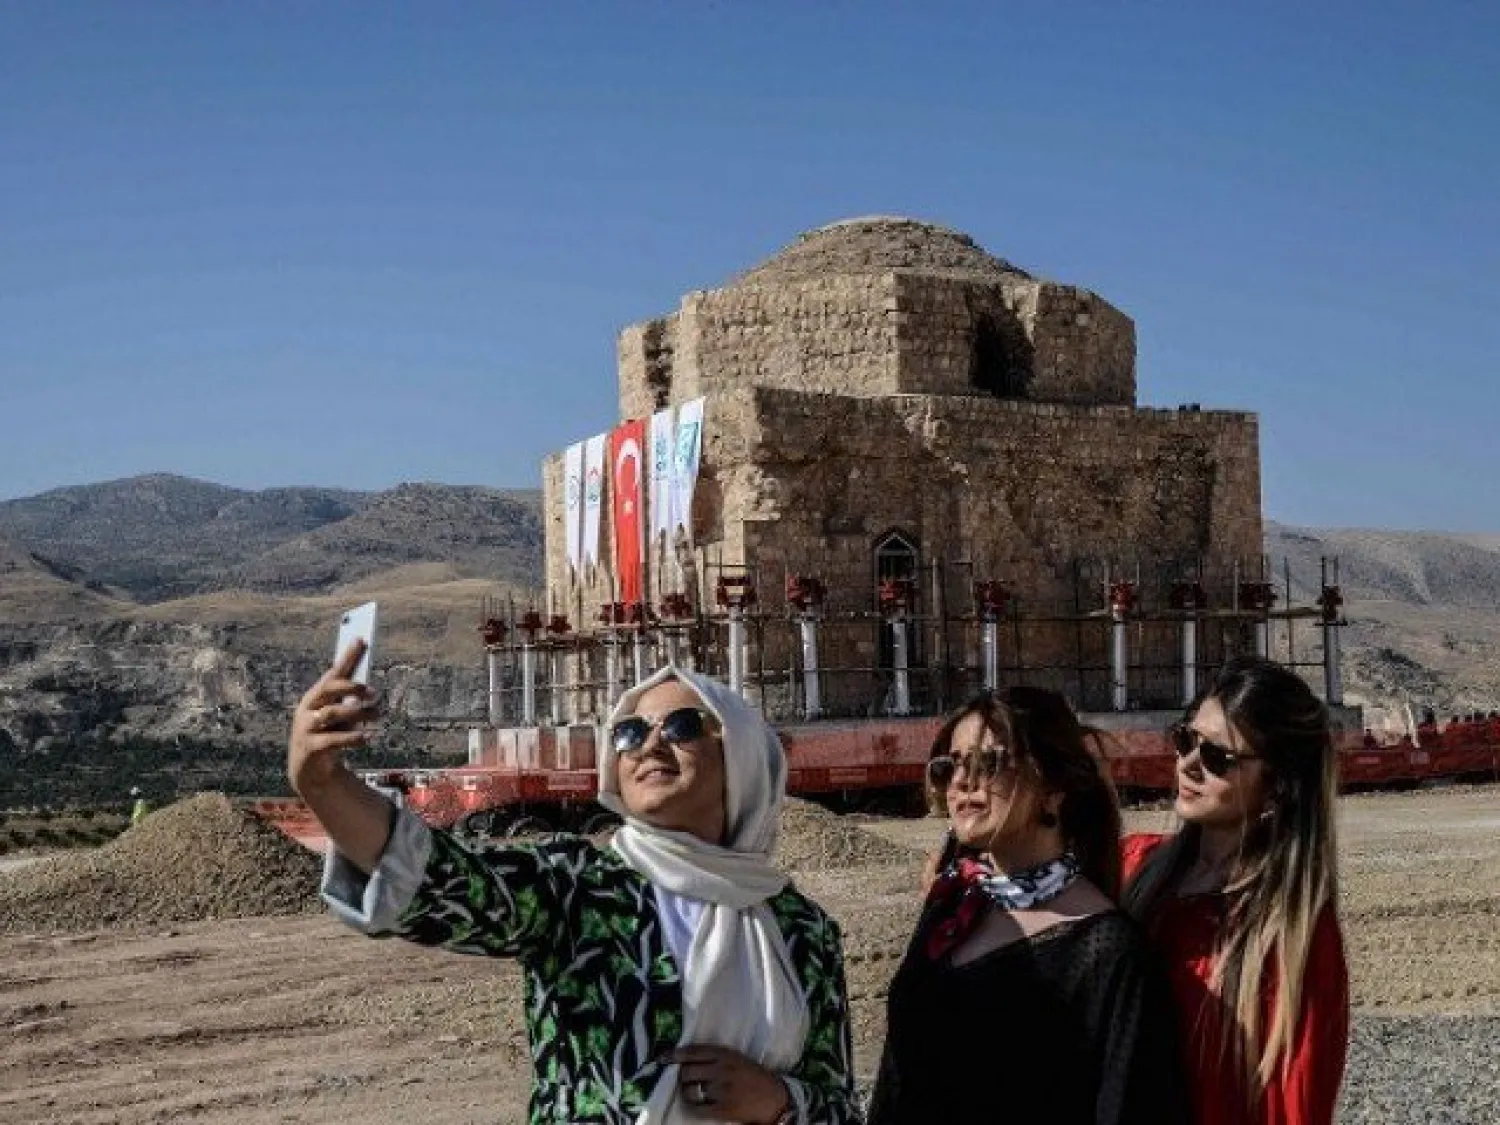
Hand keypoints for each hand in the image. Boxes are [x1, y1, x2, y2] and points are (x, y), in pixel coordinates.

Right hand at [288, 640, 379, 795]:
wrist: (309, 771)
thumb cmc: (328, 735)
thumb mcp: (339, 717)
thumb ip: (350, 701)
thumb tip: (371, 687)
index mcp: (315, 696)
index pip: (333, 672)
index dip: (347, 656)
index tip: (363, 640)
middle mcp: (308, 708)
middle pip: (328, 689)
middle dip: (353, 687)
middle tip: (375, 693)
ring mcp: (306, 728)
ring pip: (332, 713)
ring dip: (358, 713)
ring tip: (378, 715)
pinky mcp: (311, 748)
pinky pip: (333, 740)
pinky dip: (353, 738)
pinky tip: (369, 737)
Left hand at [667, 1045, 790, 1123]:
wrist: (775, 1098)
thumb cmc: (754, 1076)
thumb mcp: (737, 1059)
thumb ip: (715, 1057)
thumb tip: (686, 1060)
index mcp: (726, 1054)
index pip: (693, 1051)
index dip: (675, 1055)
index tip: (663, 1058)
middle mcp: (723, 1070)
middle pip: (687, 1072)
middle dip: (681, 1077)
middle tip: (684, 1080)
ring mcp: (722, 1090)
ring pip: (690, 1090)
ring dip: (685, 1092)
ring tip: (688, 1092)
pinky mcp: (723, 1109)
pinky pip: (696, 1109)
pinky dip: (689, 1106)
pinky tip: (690, 1105)